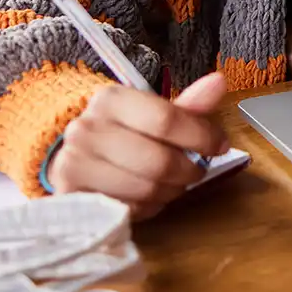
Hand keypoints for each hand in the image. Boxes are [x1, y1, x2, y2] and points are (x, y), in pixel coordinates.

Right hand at [45, 72, 227, 218]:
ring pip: (145, 190)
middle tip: (196, 171)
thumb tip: (219, 81)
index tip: (220, 146)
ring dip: (170, 191)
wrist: (72, 158)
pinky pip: (128, 210)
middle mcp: (87, 128)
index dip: (201, 136)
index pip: (166, 120)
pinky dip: (148, 207)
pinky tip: (149, 196)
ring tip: (173, 183)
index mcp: (111, 100)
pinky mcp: (71, 196)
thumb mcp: (151, 114)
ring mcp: (74, 163)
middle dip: (188, 171)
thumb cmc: (121, 134)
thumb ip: (187, 105)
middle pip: (158, 161)